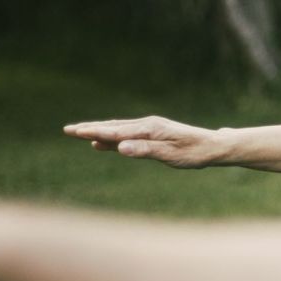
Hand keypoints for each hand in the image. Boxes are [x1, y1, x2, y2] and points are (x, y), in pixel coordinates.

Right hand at [63, 116, 223, 168]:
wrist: (213, 146)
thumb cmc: (194, 153)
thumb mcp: (170, 155)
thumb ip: (145, 150)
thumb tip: (120, 147)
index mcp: (150, 129)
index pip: (116, 131)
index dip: (95, 132)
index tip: (75, 132)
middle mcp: (147, 125)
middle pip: (113, 127)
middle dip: (90, 128)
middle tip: (67, 130)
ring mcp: (150, 128)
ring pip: (118, 129)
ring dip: (98, 131)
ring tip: (79, 133)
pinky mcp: (153, 134)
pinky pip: (127, 134)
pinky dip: (111, 137)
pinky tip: (102, 142)